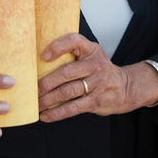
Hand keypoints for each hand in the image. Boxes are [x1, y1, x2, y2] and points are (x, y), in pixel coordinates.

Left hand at [37, 33, 155, 121]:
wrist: (125, 87)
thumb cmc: (99, 69)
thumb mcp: (91, 54)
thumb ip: (72, 54)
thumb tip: (39, 62)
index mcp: (91, 50)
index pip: (75, 41)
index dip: (58, 47)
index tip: (43, 56)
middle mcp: (95, 65)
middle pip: (66, 72)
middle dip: (46, 82)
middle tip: (32, 89)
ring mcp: (97, 84)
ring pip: (68, 92)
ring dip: (48, 100)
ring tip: (36, 104)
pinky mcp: (96, 101)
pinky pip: (73, 108)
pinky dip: (57, 113)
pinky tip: (46, 115)